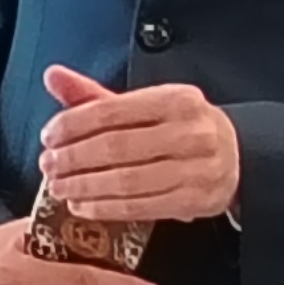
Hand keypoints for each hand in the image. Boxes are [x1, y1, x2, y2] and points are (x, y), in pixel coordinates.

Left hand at [36, 64, 241, 224]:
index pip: (112, 111)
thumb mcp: (144, 105)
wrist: (235, 157)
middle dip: (74, 158)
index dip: (73, 125)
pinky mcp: (196, 200)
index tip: (49, 136)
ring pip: (127, 181)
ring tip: (59, 187)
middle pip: (117, 147)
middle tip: (48, 165)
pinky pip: (142, 207)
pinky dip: (106, 208)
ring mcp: (197, 169)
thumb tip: (54, 76)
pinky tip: (83, 205)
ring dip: (85, 186)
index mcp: (176, 99)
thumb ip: (96, 96)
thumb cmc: (181, 129)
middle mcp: (191, 132)